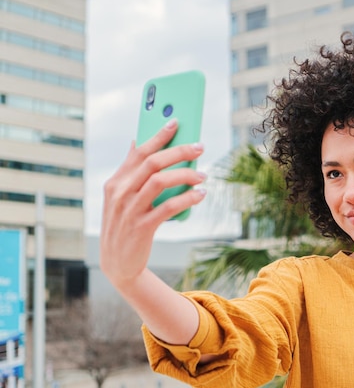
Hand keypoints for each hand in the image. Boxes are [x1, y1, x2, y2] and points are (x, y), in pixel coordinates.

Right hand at [100, 119, 206, 286]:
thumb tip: (135, 142)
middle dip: (179, 151)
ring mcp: (129, 210)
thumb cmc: (125, 226)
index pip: (139, 152)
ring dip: (185, 175)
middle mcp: (120, 193)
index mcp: (115, 182)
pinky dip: (187, 198)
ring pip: (160, 181)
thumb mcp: (120, 198)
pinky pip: (168, 207)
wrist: (118, 265)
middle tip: (200, 147)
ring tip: (203, 175)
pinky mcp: (141, 227)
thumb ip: (129, 173)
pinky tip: (200, 195)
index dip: (158, 136)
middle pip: (152, 163)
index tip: (176, 122)